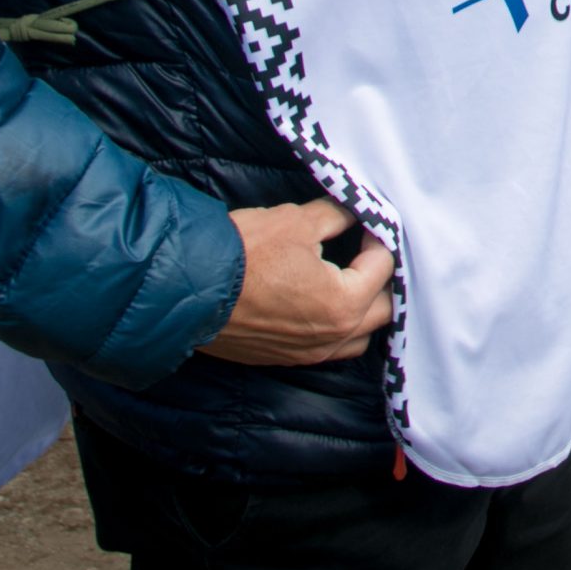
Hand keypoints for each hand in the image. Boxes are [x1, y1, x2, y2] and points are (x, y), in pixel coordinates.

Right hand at [199, 199, 393, 367]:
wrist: (187, 288)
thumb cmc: (244, 253)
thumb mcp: (297, 221)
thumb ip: (337, 216)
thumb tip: (355, 211)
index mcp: (344, 303)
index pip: (382, 265)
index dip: (376, 237)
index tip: (363, 222)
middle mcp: (332, 337)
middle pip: (383, 308)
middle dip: (379, 277)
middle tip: (364, 249)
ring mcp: (308, 353)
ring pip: (359, 336)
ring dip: (364, 310)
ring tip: (351, 280)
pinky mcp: (285, 358)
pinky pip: (329, 349)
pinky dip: (337, 328)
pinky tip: (324, 305)